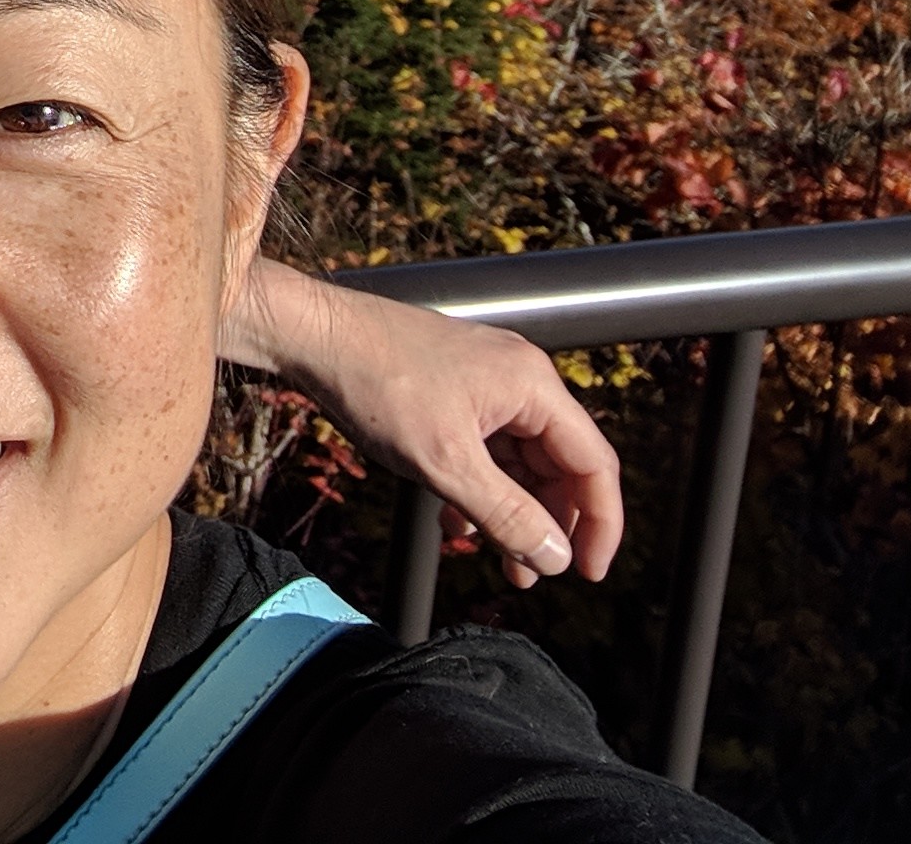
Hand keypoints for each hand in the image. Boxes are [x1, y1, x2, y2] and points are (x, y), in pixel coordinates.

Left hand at [224, 259, 622, 585]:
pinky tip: (453, 520)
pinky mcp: (453, 388)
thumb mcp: (445, 463)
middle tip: (529, 575)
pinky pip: (484, 447)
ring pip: (518, 461)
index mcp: (533, 386)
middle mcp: (519, 378)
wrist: (310, 334)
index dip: (599, 525)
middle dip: (547, 524)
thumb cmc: (376, 382)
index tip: (588, 574)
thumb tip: (556, 558)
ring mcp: (485, 380)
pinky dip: (478, 486)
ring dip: (510, 511)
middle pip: (559, 465)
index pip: (594, 465)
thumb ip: (506, 515)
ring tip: (497, 560)